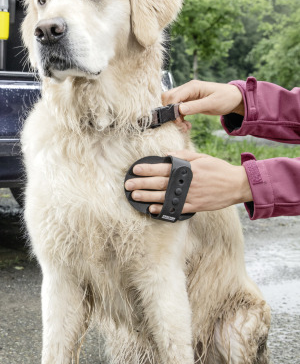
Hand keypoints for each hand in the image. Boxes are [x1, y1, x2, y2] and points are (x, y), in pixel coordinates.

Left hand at [124, 148, 252, 213]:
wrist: (236, 185)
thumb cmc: (218, 169)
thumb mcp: (202, 157)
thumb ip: (183, 155)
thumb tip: (167, 154)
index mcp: (187, 168)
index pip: (162, 168)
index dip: (147, 169)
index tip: (135, 169)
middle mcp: (186, 182)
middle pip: (159, 183)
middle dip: (142, 184)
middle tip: (128, 185)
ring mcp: (189, 195)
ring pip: (164, 197)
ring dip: (147, 197)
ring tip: (135, 197)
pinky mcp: (194, 206)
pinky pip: (175, 209)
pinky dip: (163, 209)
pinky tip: (152, 209)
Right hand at [161, 80, 243, 117]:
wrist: (234, 99)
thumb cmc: (226, 98)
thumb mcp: (212, 103)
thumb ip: (195, 106)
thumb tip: (179, 110)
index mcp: (192, 87)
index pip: (173, 96)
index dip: (172, 109)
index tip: (177, 122)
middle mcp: (187, 89)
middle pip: (168, 99)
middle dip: (171, 113)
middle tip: (180, 124)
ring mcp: (188, 95)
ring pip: (172, 105)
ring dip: (175, 117)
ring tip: (185, 127)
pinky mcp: (189, 102)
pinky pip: (178, 109)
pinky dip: (179, 118)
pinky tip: (187, 125)